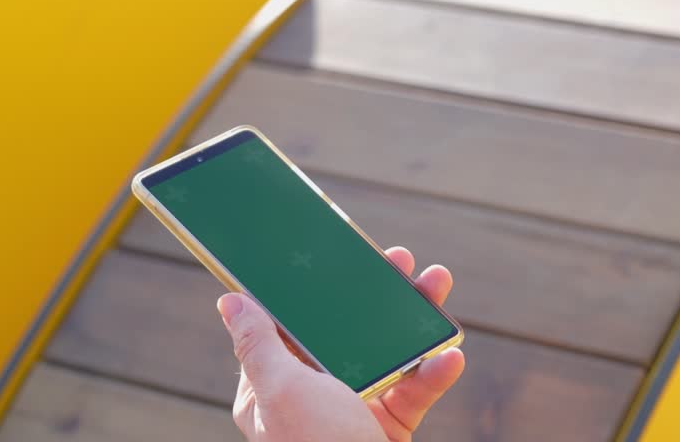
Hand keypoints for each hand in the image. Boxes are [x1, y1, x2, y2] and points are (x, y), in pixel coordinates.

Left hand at [216, 247, 464, 441]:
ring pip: (388, 353)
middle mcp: (313, 396)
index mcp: (274, 388)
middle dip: (378, 296)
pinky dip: (434, 372)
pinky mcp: (388, 426)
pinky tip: (450, 356)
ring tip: (437, 285)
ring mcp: (353, 411)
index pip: (291, 324)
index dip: (314, 288)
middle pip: (347, 332)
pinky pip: (415, 391)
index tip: (337, 255)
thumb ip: (259, 345)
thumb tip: (230, 302)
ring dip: (417, 321)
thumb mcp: (283, 393)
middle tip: (402, 261)